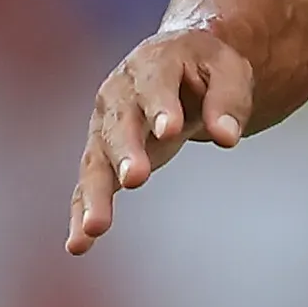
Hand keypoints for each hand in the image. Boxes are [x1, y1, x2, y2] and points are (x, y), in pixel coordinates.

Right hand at [66, 25, 255, 254]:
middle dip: (125, 151)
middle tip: (135, 178)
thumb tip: (226, 136)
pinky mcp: (103, 154)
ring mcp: (106, 124)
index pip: (155, 84)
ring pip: (97, 159)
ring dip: (95, 193)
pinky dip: (82, 212)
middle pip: (119, 124)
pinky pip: (89, 184)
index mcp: (154, 62)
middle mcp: (121, 93)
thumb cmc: (206, 68)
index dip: (161, 106)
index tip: (170, 131)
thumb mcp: (228, 70)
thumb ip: (227, 100)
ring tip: (95, 227)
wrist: (180, 64)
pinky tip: (79, 244)